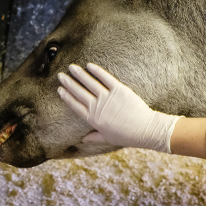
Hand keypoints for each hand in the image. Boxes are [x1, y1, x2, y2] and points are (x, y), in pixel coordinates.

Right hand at [57, 63, 182, 152]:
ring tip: (71, 67)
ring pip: (90, 83)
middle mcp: (98, 107)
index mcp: (93, 119)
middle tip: (60, 75)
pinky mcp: (119, 90)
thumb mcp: (107, 138)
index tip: (59, 89)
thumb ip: (94, 137)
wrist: (145, 130)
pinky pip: (105, 78)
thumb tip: (82, 140)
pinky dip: (97, 71)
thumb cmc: (126, 136)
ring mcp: (108, 97)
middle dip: (68, 83)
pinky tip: (89, 65)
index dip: (66, 96)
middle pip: (79, 92)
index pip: (75, 105)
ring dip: (79, 74)